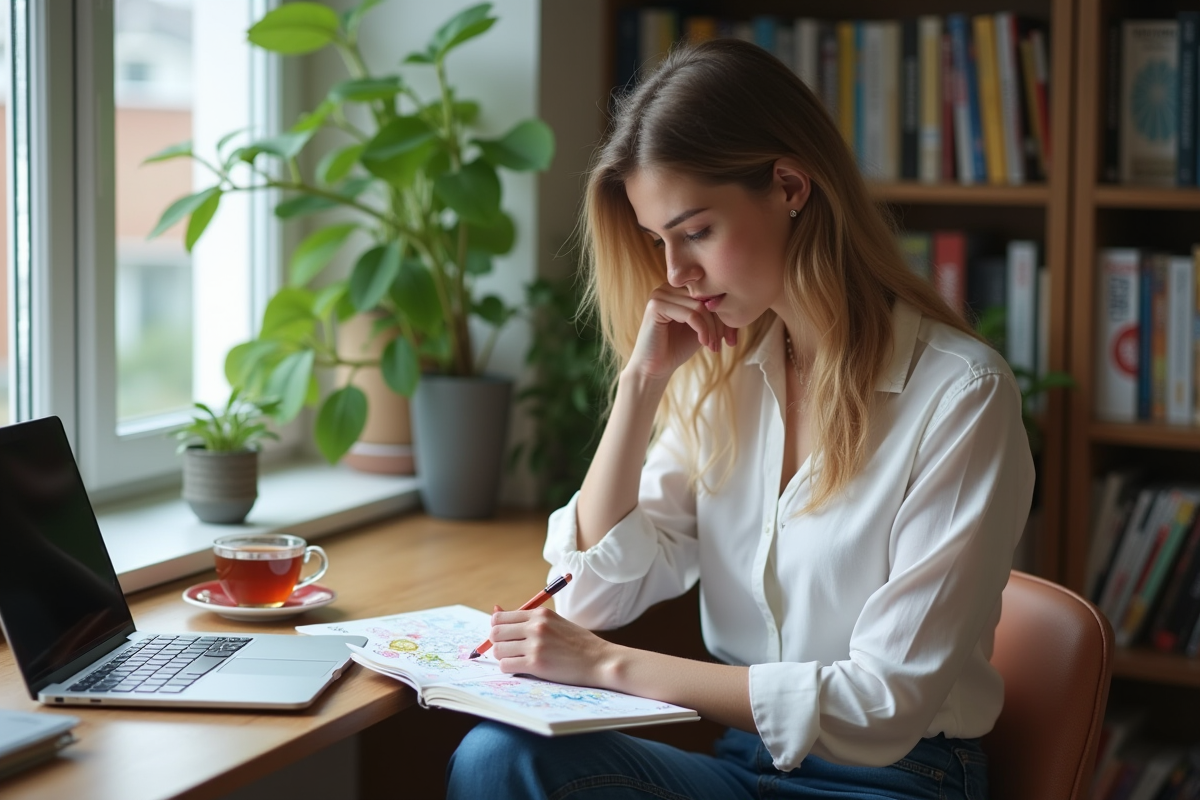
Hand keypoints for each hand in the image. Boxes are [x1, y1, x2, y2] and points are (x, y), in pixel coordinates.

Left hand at [488, 605, 614, 687]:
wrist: (599, 660)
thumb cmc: (576, 643)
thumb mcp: (554, 622)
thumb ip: (526, 619)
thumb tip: (495, 610)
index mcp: (539, 613)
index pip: (500, 617)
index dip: (498, 629)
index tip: (505, 637)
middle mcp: (535, 626)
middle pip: (495, 633)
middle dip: (498, 643)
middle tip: (510, 650)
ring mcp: (535, 645)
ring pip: (498, 651)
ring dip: (504, 657)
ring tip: (518, 660)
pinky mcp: (536, 664)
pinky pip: (506, 666)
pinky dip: (510, 668)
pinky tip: (522, 668)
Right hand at [627, 283, 737, 382]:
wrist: (655, 367)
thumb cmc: (679, 347)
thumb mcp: (703, 326)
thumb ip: (715, 311)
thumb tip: (736, 300)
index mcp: (679, 287)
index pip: (710, 291)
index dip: (724, 312)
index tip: (731, 336)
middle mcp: (668, 286)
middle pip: (706, 297)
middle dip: (720, 322)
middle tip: (725, 342)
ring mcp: (660, 294)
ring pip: (700, 306)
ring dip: (712, 329)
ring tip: (713, 346)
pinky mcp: (656, 306)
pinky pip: (690, 314)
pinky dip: (702, 330)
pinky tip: (704, 343)